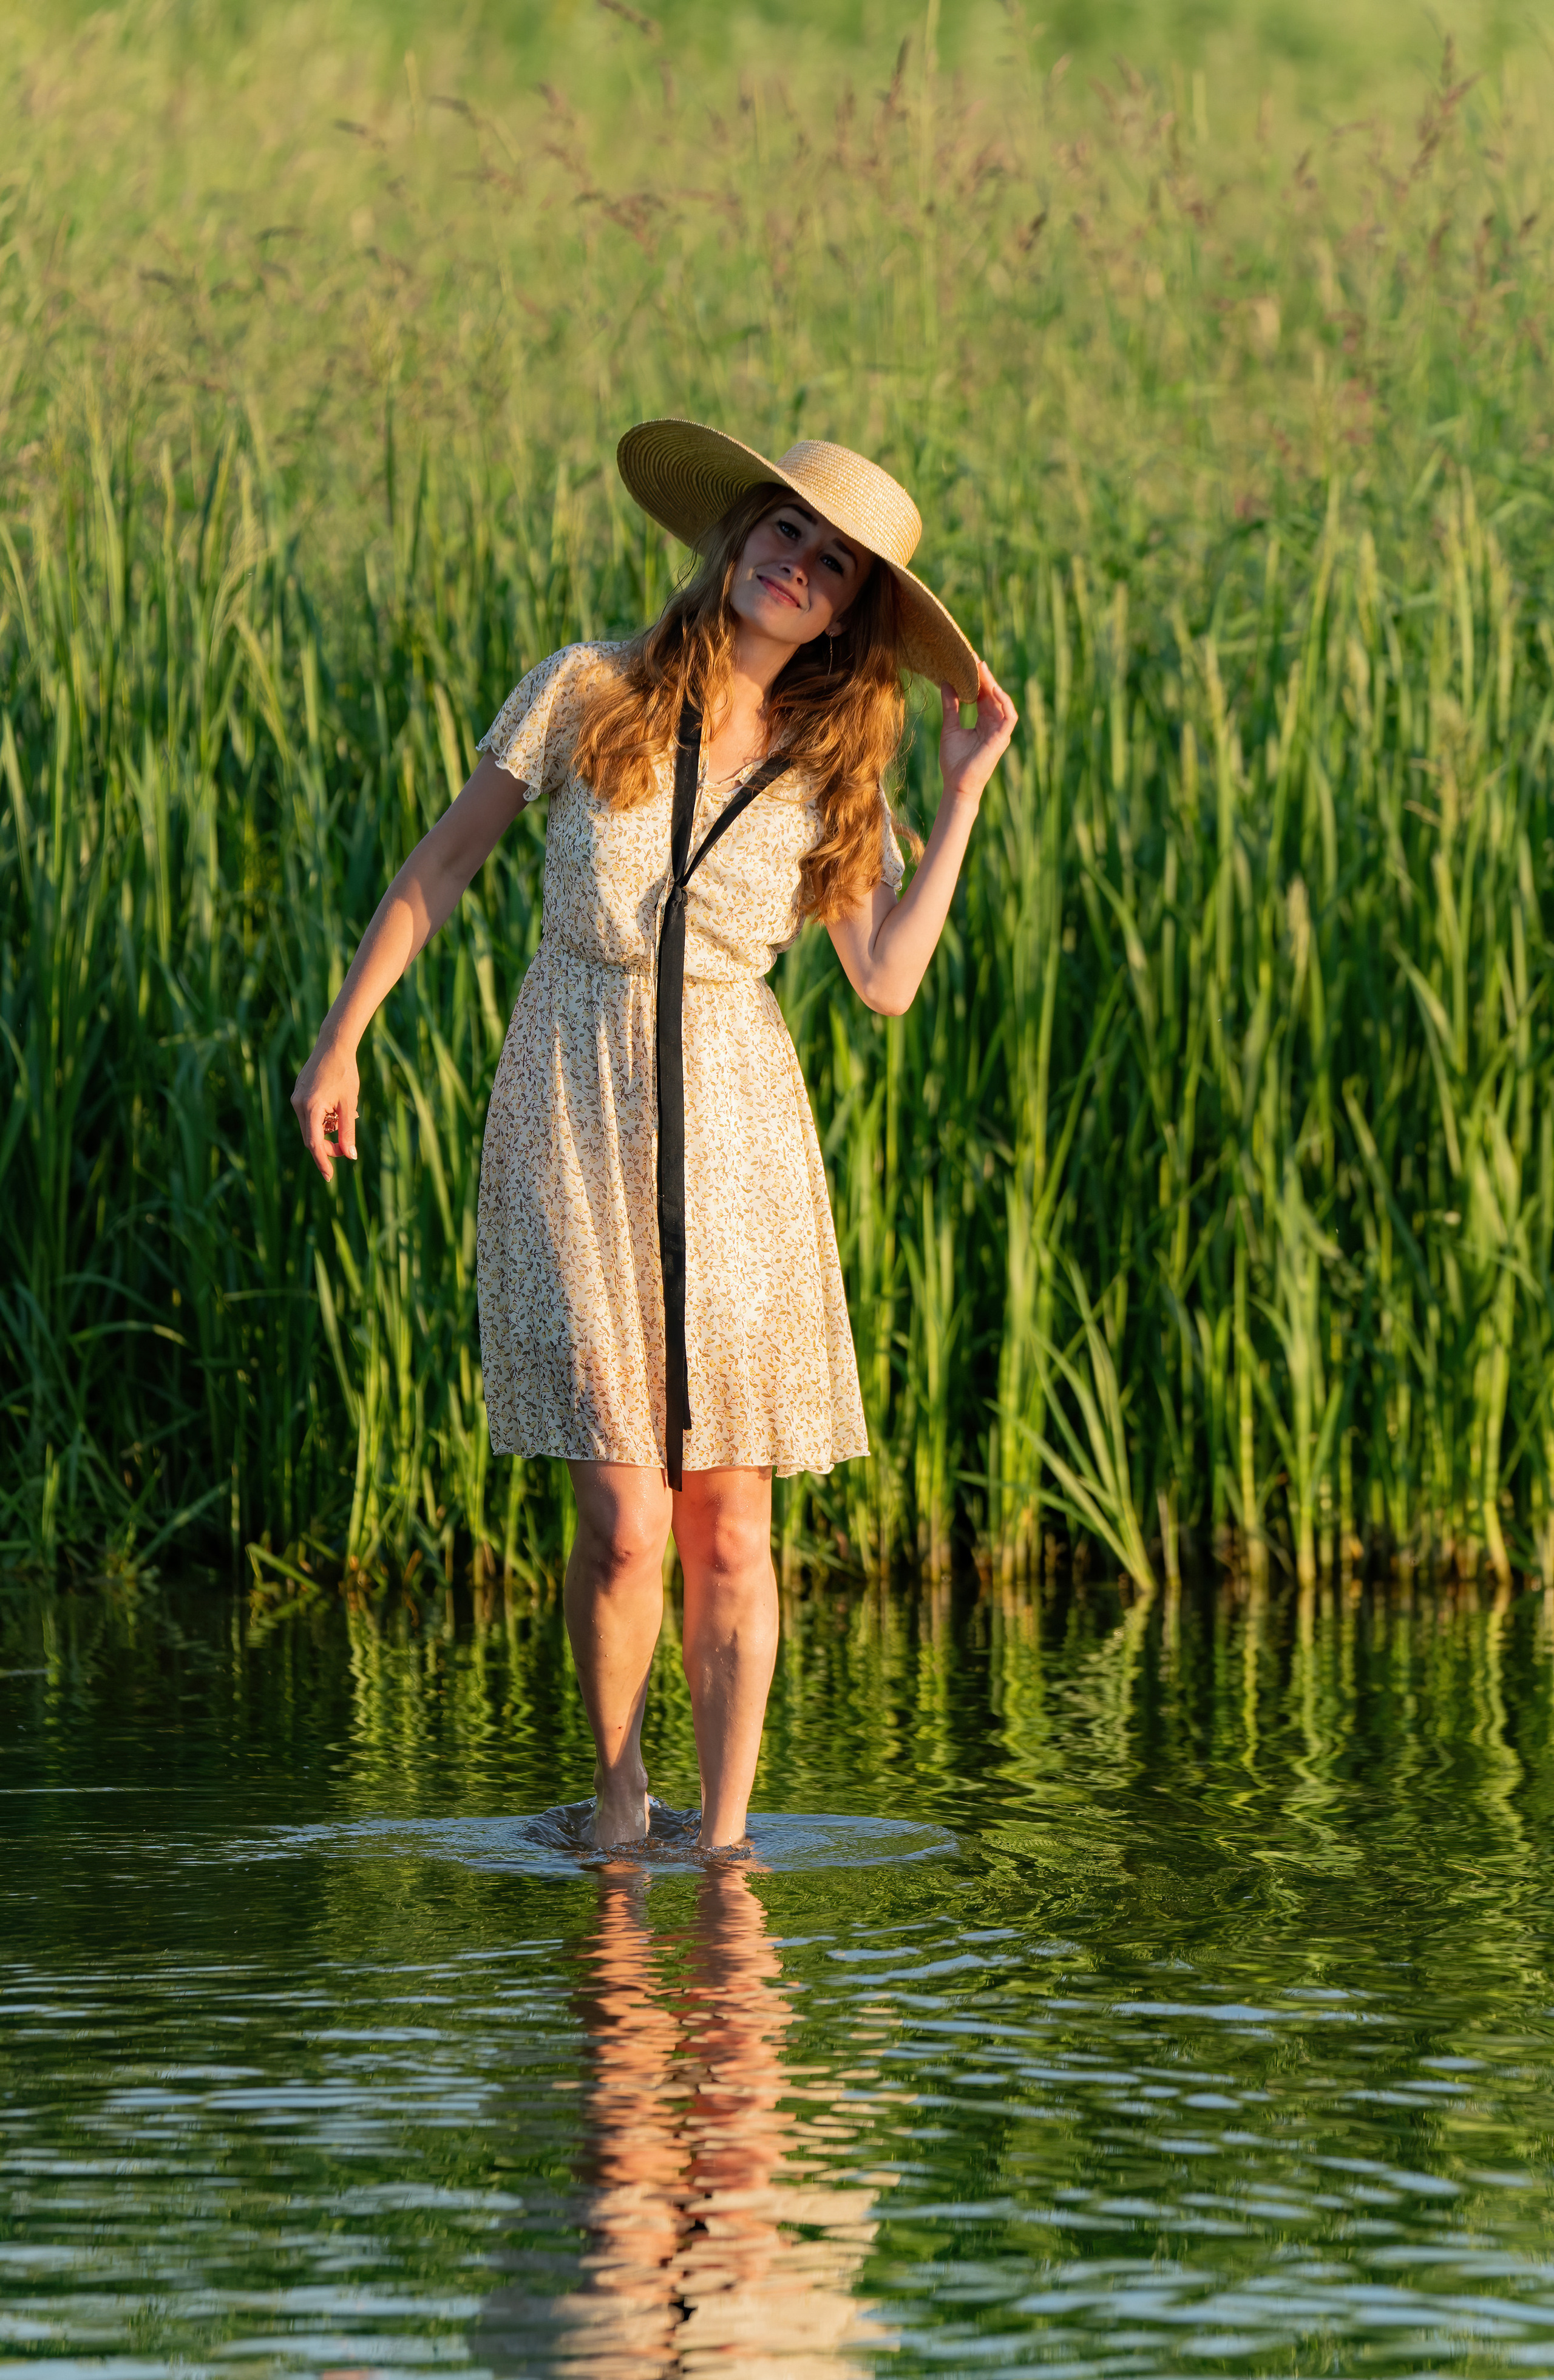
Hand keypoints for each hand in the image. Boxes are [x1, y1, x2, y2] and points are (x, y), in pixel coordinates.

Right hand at [291, 1037, 360, 1183]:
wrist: (334, 1046)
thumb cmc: (345, 1074)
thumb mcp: (350, 1105)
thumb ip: (348, 1131)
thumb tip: (350, 1156)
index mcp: (311, 1108)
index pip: (314, 1143)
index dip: (322, 1161)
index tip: (329, 1177)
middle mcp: (298, 1104)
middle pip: (311, 1137)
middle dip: (327, 1147)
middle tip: (346, 1149)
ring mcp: (296, 1099)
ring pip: (310, 1126)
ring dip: (326, 1131)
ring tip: (344, 1116)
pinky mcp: (298, 1094)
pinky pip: (308, 1115)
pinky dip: (322, 1120)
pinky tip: (335, 1109)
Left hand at [939, 659, 1017, 806]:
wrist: (956, 784)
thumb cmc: (953, 761)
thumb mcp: (950, 727)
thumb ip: (950, 706)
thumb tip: (946, 683)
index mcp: (983, 723)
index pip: (984, 697)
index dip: (978, 681)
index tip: (969, 665)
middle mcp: (994, 725)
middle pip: (993, 696)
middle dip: (985, 678)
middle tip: (974, 660)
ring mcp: (1000, 732)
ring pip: (1001, 703)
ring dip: (993, 685)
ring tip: (982, 670)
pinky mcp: (1002, 739)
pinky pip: (1010, 716)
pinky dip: (1004, 702)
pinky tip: (993, 690)